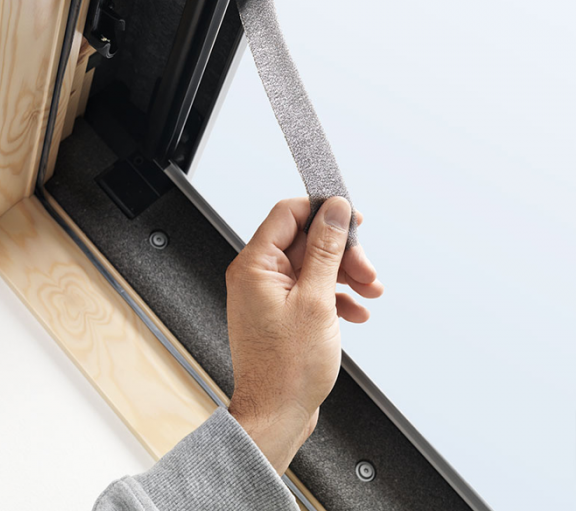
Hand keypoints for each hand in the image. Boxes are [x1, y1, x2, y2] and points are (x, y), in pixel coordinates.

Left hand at [226, 197, 381, 474]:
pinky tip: (356, 312)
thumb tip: (334, 211)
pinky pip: (313, 290)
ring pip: (314, 266)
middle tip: (367, 270)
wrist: (276, 416)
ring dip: (346, 275)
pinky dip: (337, 297)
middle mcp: (258, 275)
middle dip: (342, 253)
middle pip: (307, 241)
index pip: (288, 214)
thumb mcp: (316, 300)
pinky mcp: (282, 312)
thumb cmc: (287, 369)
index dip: (322, 211)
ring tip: (371, 292)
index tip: (352, 218)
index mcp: (255, 265)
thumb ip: (326, 250)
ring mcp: (270, 294)